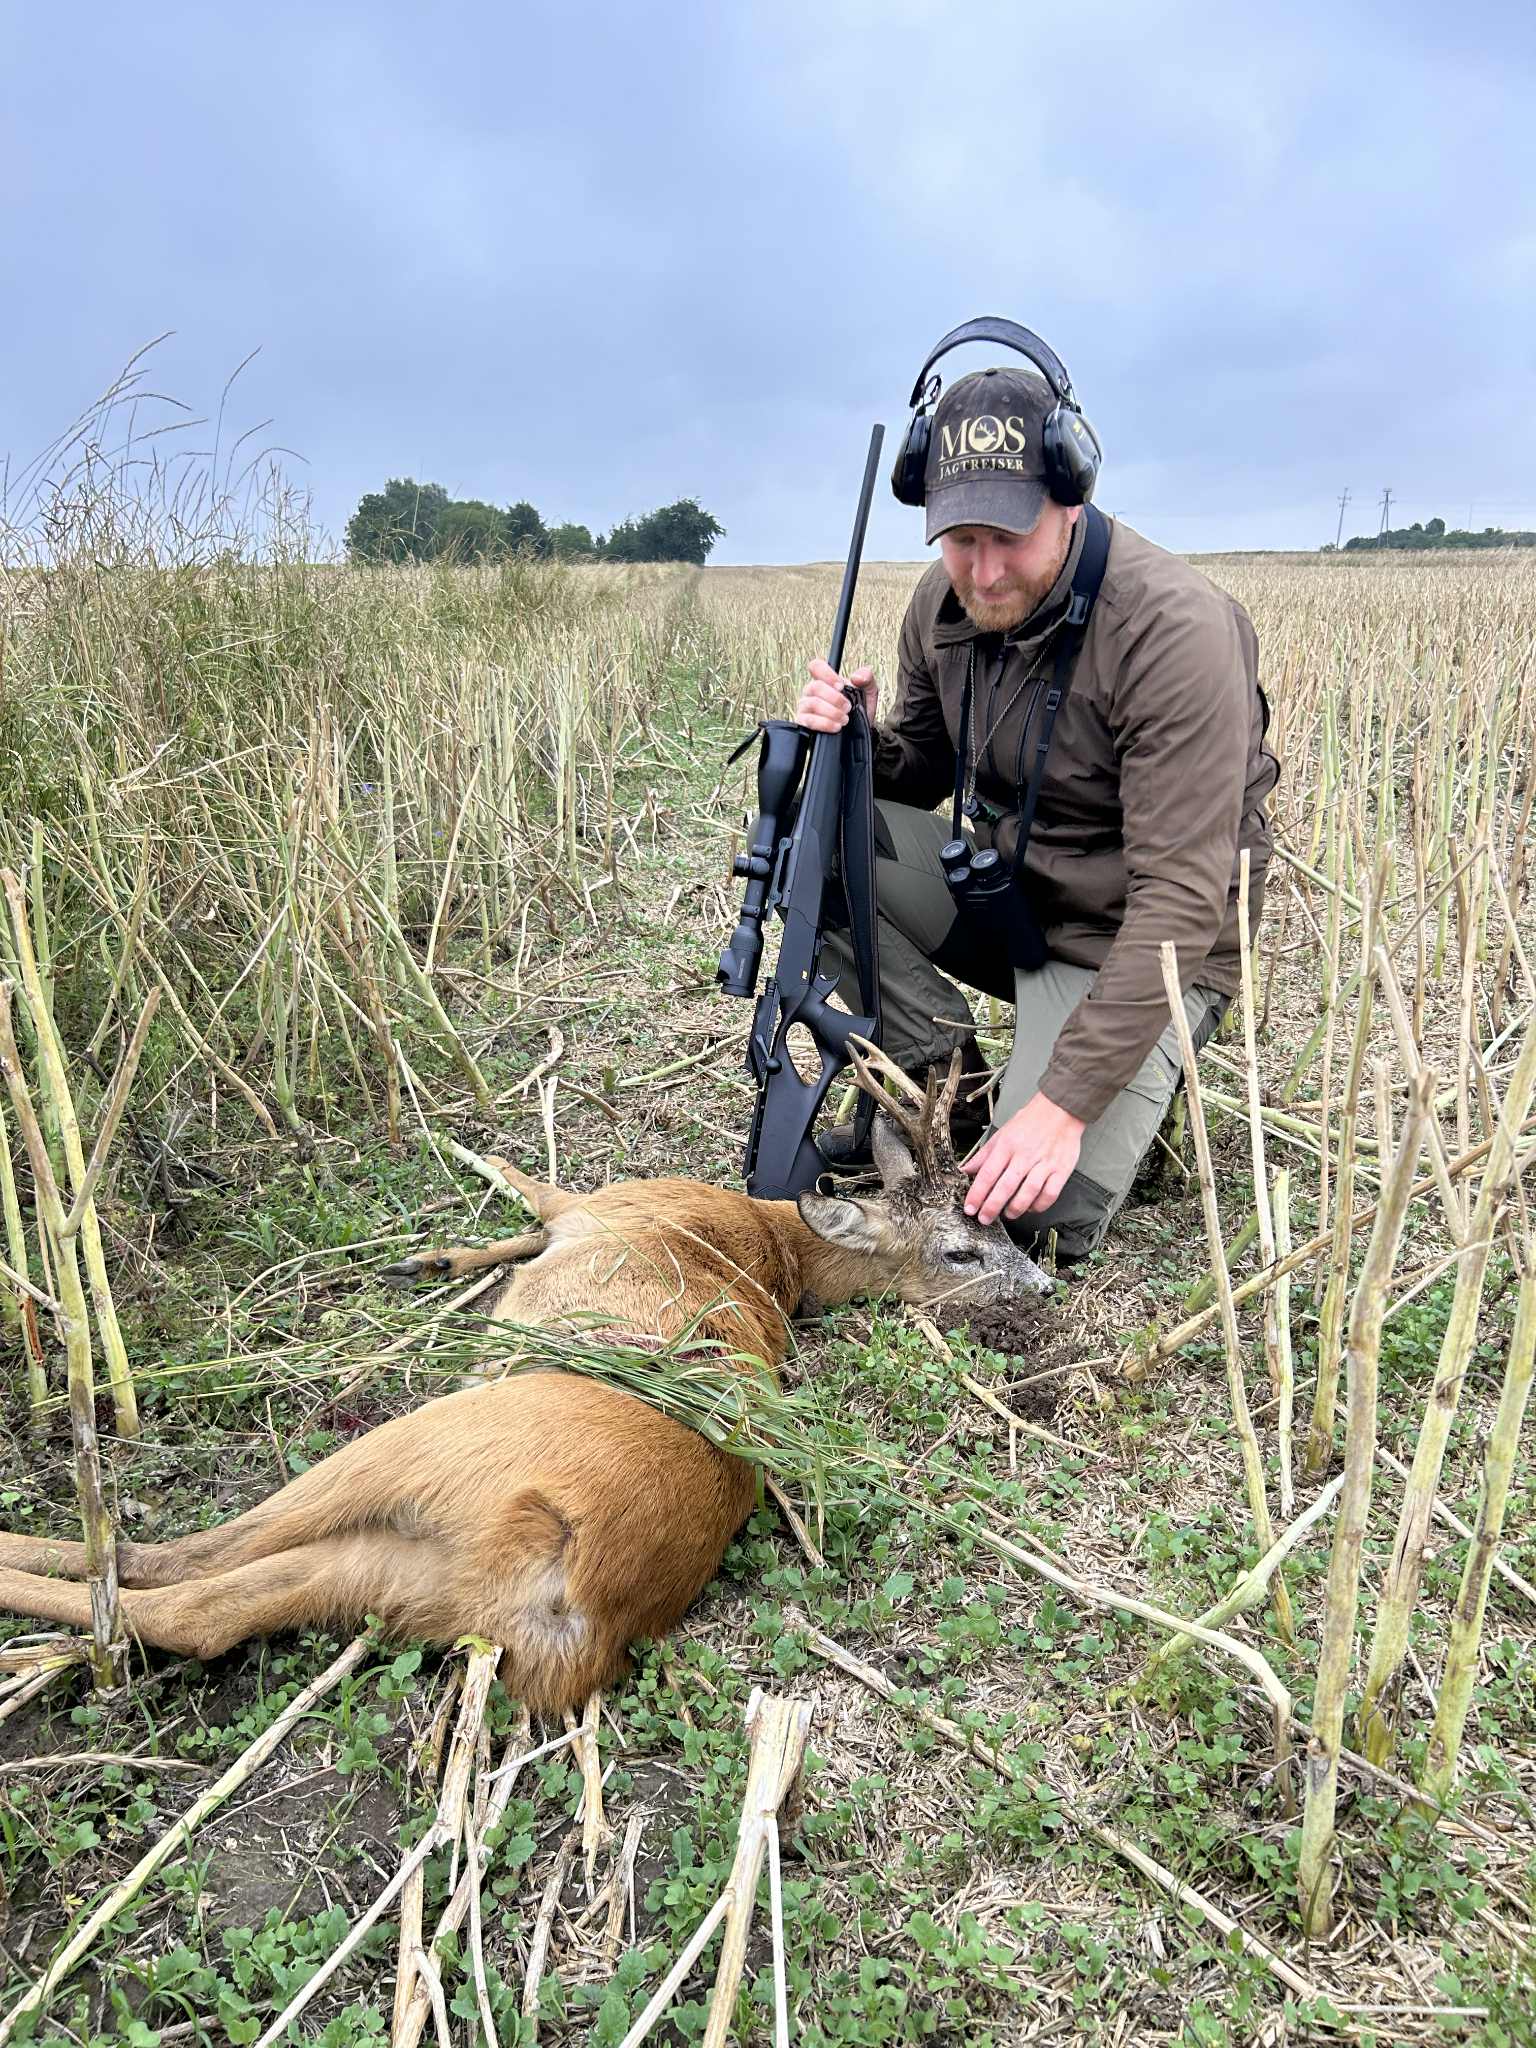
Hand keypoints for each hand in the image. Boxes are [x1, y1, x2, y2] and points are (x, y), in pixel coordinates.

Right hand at [794, 658, 877, 733]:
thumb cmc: (859, 709)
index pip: (816, 667)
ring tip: (845, 719)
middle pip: (815, 686)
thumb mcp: (868, 691)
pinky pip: (809, 720)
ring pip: (813, 704)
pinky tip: (836, 726)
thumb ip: (866, 677)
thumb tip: (857, 676)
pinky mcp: (804, 723)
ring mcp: (806, 707)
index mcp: (825, 680)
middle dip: (835, 698)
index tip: (841, 686)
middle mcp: (812, 692)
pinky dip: (825, 724)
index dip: (827, 674)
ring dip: (832, 712)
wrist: (858, 733)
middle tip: (848, 707)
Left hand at [960, 1093, 1085, 1225]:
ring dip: (1015, 1209)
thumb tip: (965, 1170)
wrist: (1060, 1110)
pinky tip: (1030, 1208)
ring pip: (1028, 1193)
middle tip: (984, 1219)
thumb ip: (983, 1155)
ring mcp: (1044, 1164)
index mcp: (1007, 1146)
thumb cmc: (1030, 1122)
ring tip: (1007, 1214)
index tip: (970, 1208)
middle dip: (992, 1207)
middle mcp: (1024, 1156)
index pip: (987, 1174)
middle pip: (1005, 1187)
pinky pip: (1049, 1194)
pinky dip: (1038, 1205)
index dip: (977, 1194)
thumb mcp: (1001, 1134)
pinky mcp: (1061, 1170)